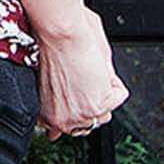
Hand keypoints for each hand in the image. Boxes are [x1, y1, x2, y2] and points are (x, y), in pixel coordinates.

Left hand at [33, 12, 127, 138]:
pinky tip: (97, 68)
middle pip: (88, 124)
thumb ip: (61, 96)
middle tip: (86, 82)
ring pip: (105, 111)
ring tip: (89, 72)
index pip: (62, 129)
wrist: (60, 34)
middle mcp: (60, 119)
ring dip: (104, 93)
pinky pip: (118, 95)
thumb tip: (73, 101)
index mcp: (45, 111)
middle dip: (91, 104)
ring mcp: (80, 115)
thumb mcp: (49, 78)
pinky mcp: (98, 106)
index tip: (73, 112)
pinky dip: (114, 80)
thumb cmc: (52, 45)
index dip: (72, 117)